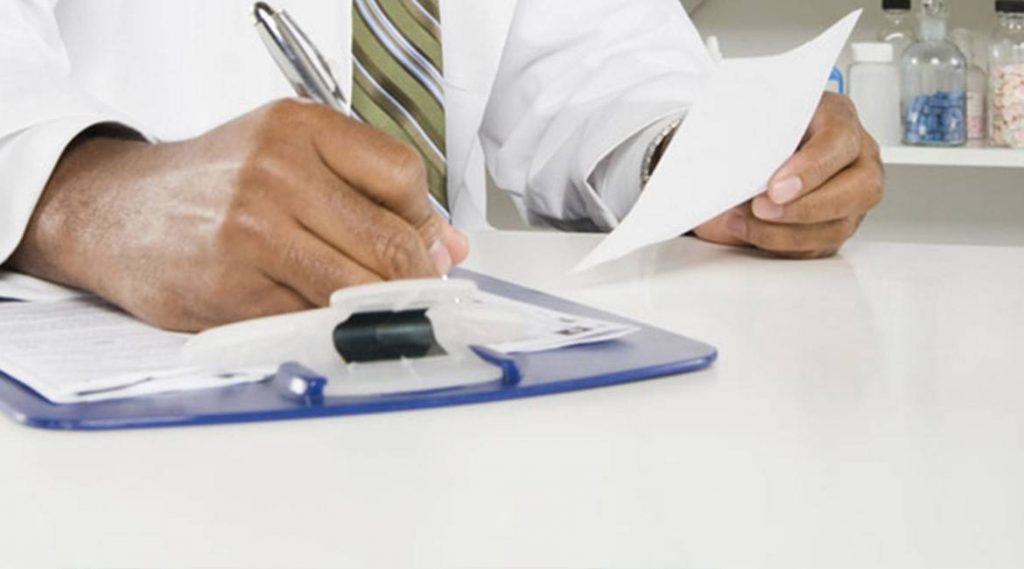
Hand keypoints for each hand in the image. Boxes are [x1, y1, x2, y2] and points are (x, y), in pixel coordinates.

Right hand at [9, 99, 468, 330]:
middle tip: (421, 292)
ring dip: (383, 309)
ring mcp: (252, 231)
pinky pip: (314, 319)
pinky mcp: (234, 288)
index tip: (427, 247)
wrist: (113, 212)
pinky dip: (334, 326)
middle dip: (417, 277)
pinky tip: (325, 318)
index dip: (425, 221)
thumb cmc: (211, 184)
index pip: (401, 174)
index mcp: (299, 127)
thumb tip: (448, 246)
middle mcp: (276, 172)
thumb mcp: (288, 157)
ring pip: (358, 288)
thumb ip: (369, 193)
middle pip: (389, 239)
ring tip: (382, 310)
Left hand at [694, 93, 883, 257]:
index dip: (811, 168)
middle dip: (805, 206)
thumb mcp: (752, 123)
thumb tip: (734, 164)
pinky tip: (751, 231)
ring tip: (744, 221)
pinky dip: (781, 245)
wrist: (746, 157)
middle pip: (861, 188)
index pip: (841, 140)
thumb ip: (751, 138)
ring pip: (839, 226)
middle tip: (761, 208)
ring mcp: (851, 194)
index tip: (776, 187)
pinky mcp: (835, 225)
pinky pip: (818, 248)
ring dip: (786, 232)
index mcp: (836, 117)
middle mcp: (855, 157)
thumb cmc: (757, 133)